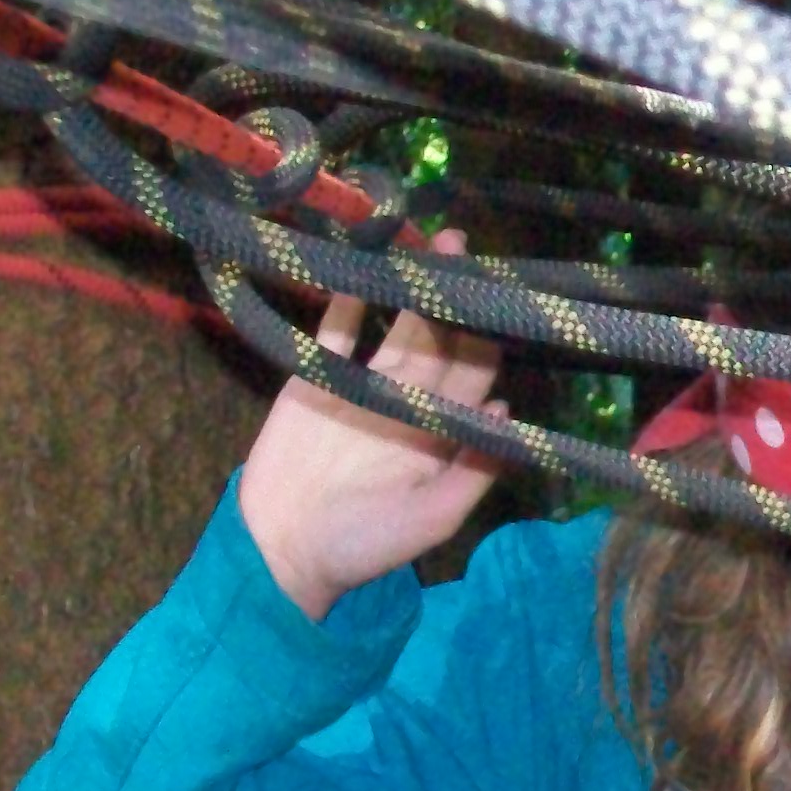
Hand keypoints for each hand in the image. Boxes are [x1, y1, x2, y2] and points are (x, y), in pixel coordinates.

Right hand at [239, 229, 510, 619]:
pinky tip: (368, 262)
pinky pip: (338, 328)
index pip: (475, 379)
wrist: (283, 545)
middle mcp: (410, 401)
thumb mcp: (432, 519)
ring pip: (400, 327)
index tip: (506, 301)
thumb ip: (473, 471)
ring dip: (416, 288)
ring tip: (434, 245)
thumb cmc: (365, 543)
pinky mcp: (318, 375)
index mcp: (441, 433)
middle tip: (470, 252)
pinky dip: (351, 297)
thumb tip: (508, 412)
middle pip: (443, 343)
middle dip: (459, 301)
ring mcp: (364, 384)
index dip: (490, 341)